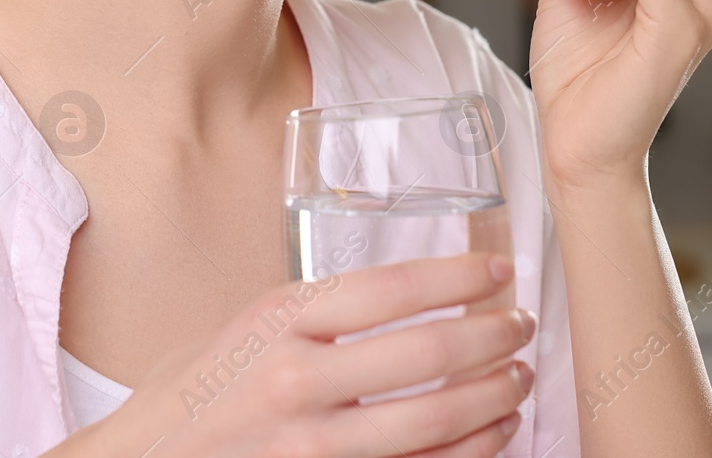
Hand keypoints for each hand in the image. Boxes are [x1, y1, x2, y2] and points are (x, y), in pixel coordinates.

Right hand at [56, 253, 536, 457]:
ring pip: (434, 424)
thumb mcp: (242, 326)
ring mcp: (311, 447)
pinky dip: (471, 452)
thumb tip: (399, 294)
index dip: (457, 278)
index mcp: (277, 322)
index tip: (496, 271)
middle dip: (491, 337)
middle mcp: (296, 382)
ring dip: (494, 398)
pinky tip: (494, 432)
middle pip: (424, 356)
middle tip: (518, 325)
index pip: (389, 289)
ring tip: (518, 377)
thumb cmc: (192, 393)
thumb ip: (310, 313)